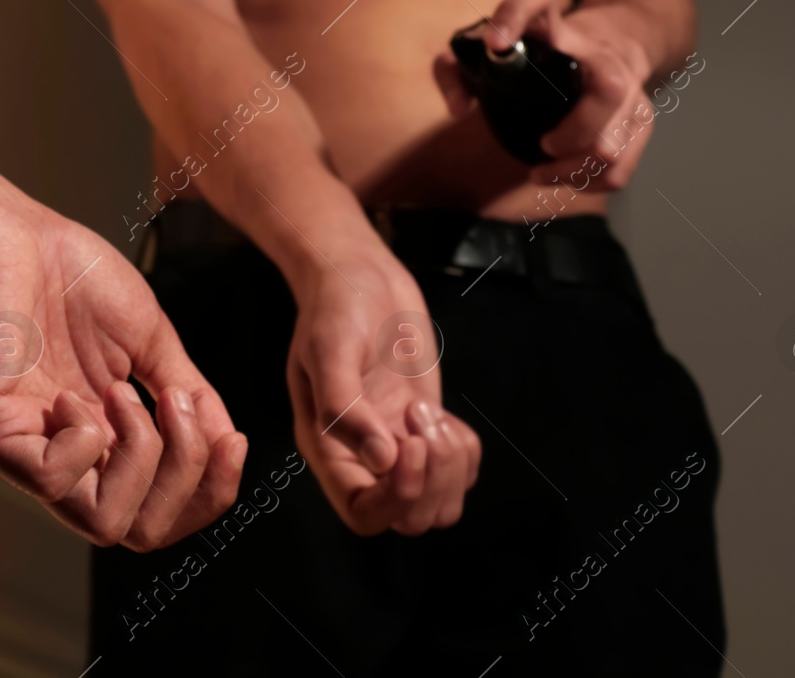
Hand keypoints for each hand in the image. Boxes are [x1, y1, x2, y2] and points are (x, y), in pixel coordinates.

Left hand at [0, 192, 244, 549]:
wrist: (12, 229)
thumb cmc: (72, 275)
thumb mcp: (150, 342)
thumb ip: (188, 396)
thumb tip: (229, 444)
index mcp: (103, 442)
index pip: (162, 514)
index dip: (210, 491)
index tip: (233, 438)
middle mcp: (66, 459)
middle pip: (143, 532)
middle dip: (186, 476)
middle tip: (174, 403)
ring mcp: (26, 451)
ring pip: (106, 524)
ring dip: (140, 457)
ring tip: (123, 391)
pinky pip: (54, 483)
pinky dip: (87, 441)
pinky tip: (74, 393)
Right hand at [286, 247, 480, 535]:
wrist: (358, 275)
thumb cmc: (335, 308)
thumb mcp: (329, 350)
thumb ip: (346, 408)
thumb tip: (383, 462)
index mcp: (328, 450)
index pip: (364, 515)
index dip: (396, 499)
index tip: (410, 445)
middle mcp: (363, 459)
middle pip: (408, 518)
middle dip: (431, 480)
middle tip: (424, 420)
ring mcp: (398, 446)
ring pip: (439, 504)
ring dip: (452, 468)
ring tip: (432, 417)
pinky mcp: (426, 429)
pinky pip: (461, 473)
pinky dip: (466, 452)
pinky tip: (446, 415)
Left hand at [435, 0, 654, 189]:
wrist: (606, 43)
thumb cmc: (537, 54)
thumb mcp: (493, 51)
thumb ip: (456, 69)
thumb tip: (459, 107)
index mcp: (552, 27)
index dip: (514, 14)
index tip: (493, 44)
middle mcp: (597, 52)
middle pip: (610, 86)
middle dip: (577, 128)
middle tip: (545, 143)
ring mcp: (627, 85)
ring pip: (622, 132)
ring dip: (578, 166)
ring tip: (539, 172)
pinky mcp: (638, 117)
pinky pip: (623, 164)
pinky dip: (591, 180)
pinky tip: (563, 178)